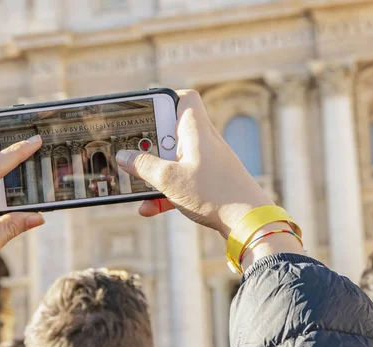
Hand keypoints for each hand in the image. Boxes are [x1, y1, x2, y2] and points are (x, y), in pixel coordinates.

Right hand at [116, 90, 272, 237]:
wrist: (249, 222)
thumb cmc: (214, 194)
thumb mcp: (169, 180)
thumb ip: (144, 166)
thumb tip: (123, 156)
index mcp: (196, 131)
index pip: (186, 98)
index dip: (166, 98)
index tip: (145, 111)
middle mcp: (204, 142)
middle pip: (172, 133)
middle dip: (149, 146)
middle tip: (133, 154)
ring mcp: (208, 163)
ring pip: (174, 161)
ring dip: (154, 174)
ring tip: (136, 187)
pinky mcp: (210, 183)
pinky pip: (182, 181)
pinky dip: (166, 192)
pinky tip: (148, 208)